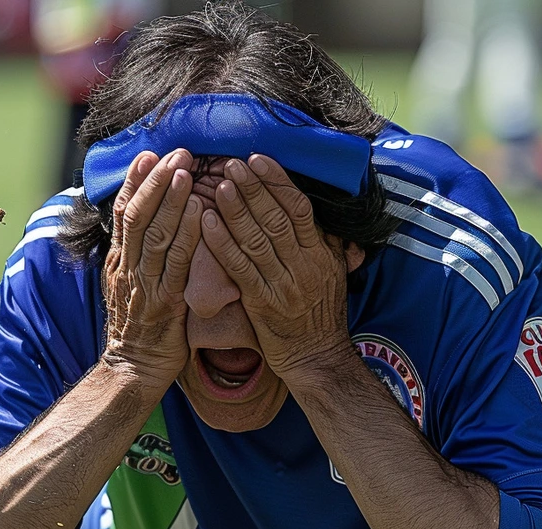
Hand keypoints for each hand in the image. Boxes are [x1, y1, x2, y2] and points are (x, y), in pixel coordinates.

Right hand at [101, 149, 201, 388]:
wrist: (135, 370)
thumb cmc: (142, 328)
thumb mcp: (133, 286)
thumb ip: (141, 256)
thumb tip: (153, 225)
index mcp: (120, 261)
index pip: (124, 213)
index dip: (135, 182)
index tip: (147, 154)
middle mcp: (128, 267)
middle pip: (138, 215)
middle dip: (156, 181)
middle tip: (175, 153)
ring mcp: (143, 284)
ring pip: (155, 233)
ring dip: (170, 200)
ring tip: (185, 171)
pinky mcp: (163, 303)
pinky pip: (175, 263)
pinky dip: (186, 234)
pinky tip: (198, 212)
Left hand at [200, 155, 354, 384]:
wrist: (316, 357)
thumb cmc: (322, 313)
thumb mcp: (334, 272)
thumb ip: (328, 241)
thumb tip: (326, 210)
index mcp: (321, 253)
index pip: (299, 208)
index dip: (278, 182)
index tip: (259, 159)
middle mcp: (303, 265)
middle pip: (276, 218)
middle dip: (253, 188)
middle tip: (232, 163)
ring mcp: (282, 284)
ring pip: (256, 239)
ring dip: (235, 209)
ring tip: (218, 184)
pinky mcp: (261, 302)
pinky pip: (239, 267)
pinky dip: (222, 243)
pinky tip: (207, 222)